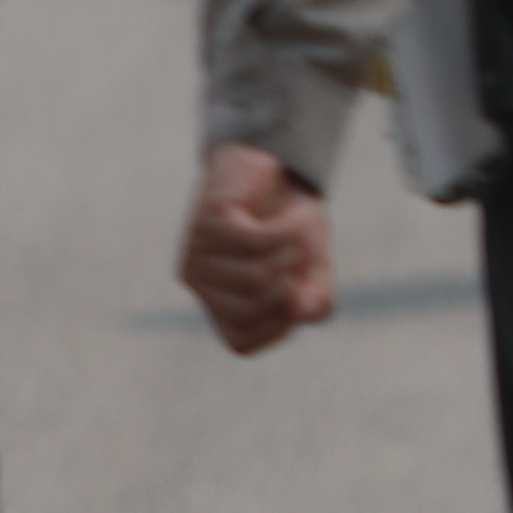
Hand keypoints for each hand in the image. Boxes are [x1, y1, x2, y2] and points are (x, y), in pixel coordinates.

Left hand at [180, 142, 335, 355]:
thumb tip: (298, 311)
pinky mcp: (206, 222)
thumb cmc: (293, 228)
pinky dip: (286, 230)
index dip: (281, 321)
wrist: (282, 170)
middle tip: (296, 256)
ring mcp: (197, 254)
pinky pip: (255, 242)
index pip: (242, 342)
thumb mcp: (315, 272)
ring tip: (293, 234)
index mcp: (219, 308)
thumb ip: (315, 302)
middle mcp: (200, 287)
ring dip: (290, 253)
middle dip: (289, 284)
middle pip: (250, 311)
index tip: (294, 288)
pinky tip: (288, 217)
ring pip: (254, 278)